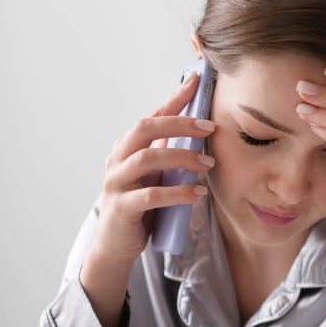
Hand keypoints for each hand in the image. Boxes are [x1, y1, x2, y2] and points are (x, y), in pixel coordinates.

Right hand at [80, 72, 215, 326]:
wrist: (116, 246)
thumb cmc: (140, 208)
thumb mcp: (155, 176)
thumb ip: (168, 156)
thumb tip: (199, 132)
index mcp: (127, 148)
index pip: (152, 116)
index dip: (173, 98)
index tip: (195, 80)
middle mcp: (118, 159)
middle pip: (145, 128)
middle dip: (179, 123)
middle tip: (209, 126)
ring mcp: (117, 183)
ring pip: (148, 158)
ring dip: (182, 157)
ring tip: (208, 163)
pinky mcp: (122, 208)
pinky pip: (152, 195)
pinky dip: (178, 192)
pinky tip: (198, 192)